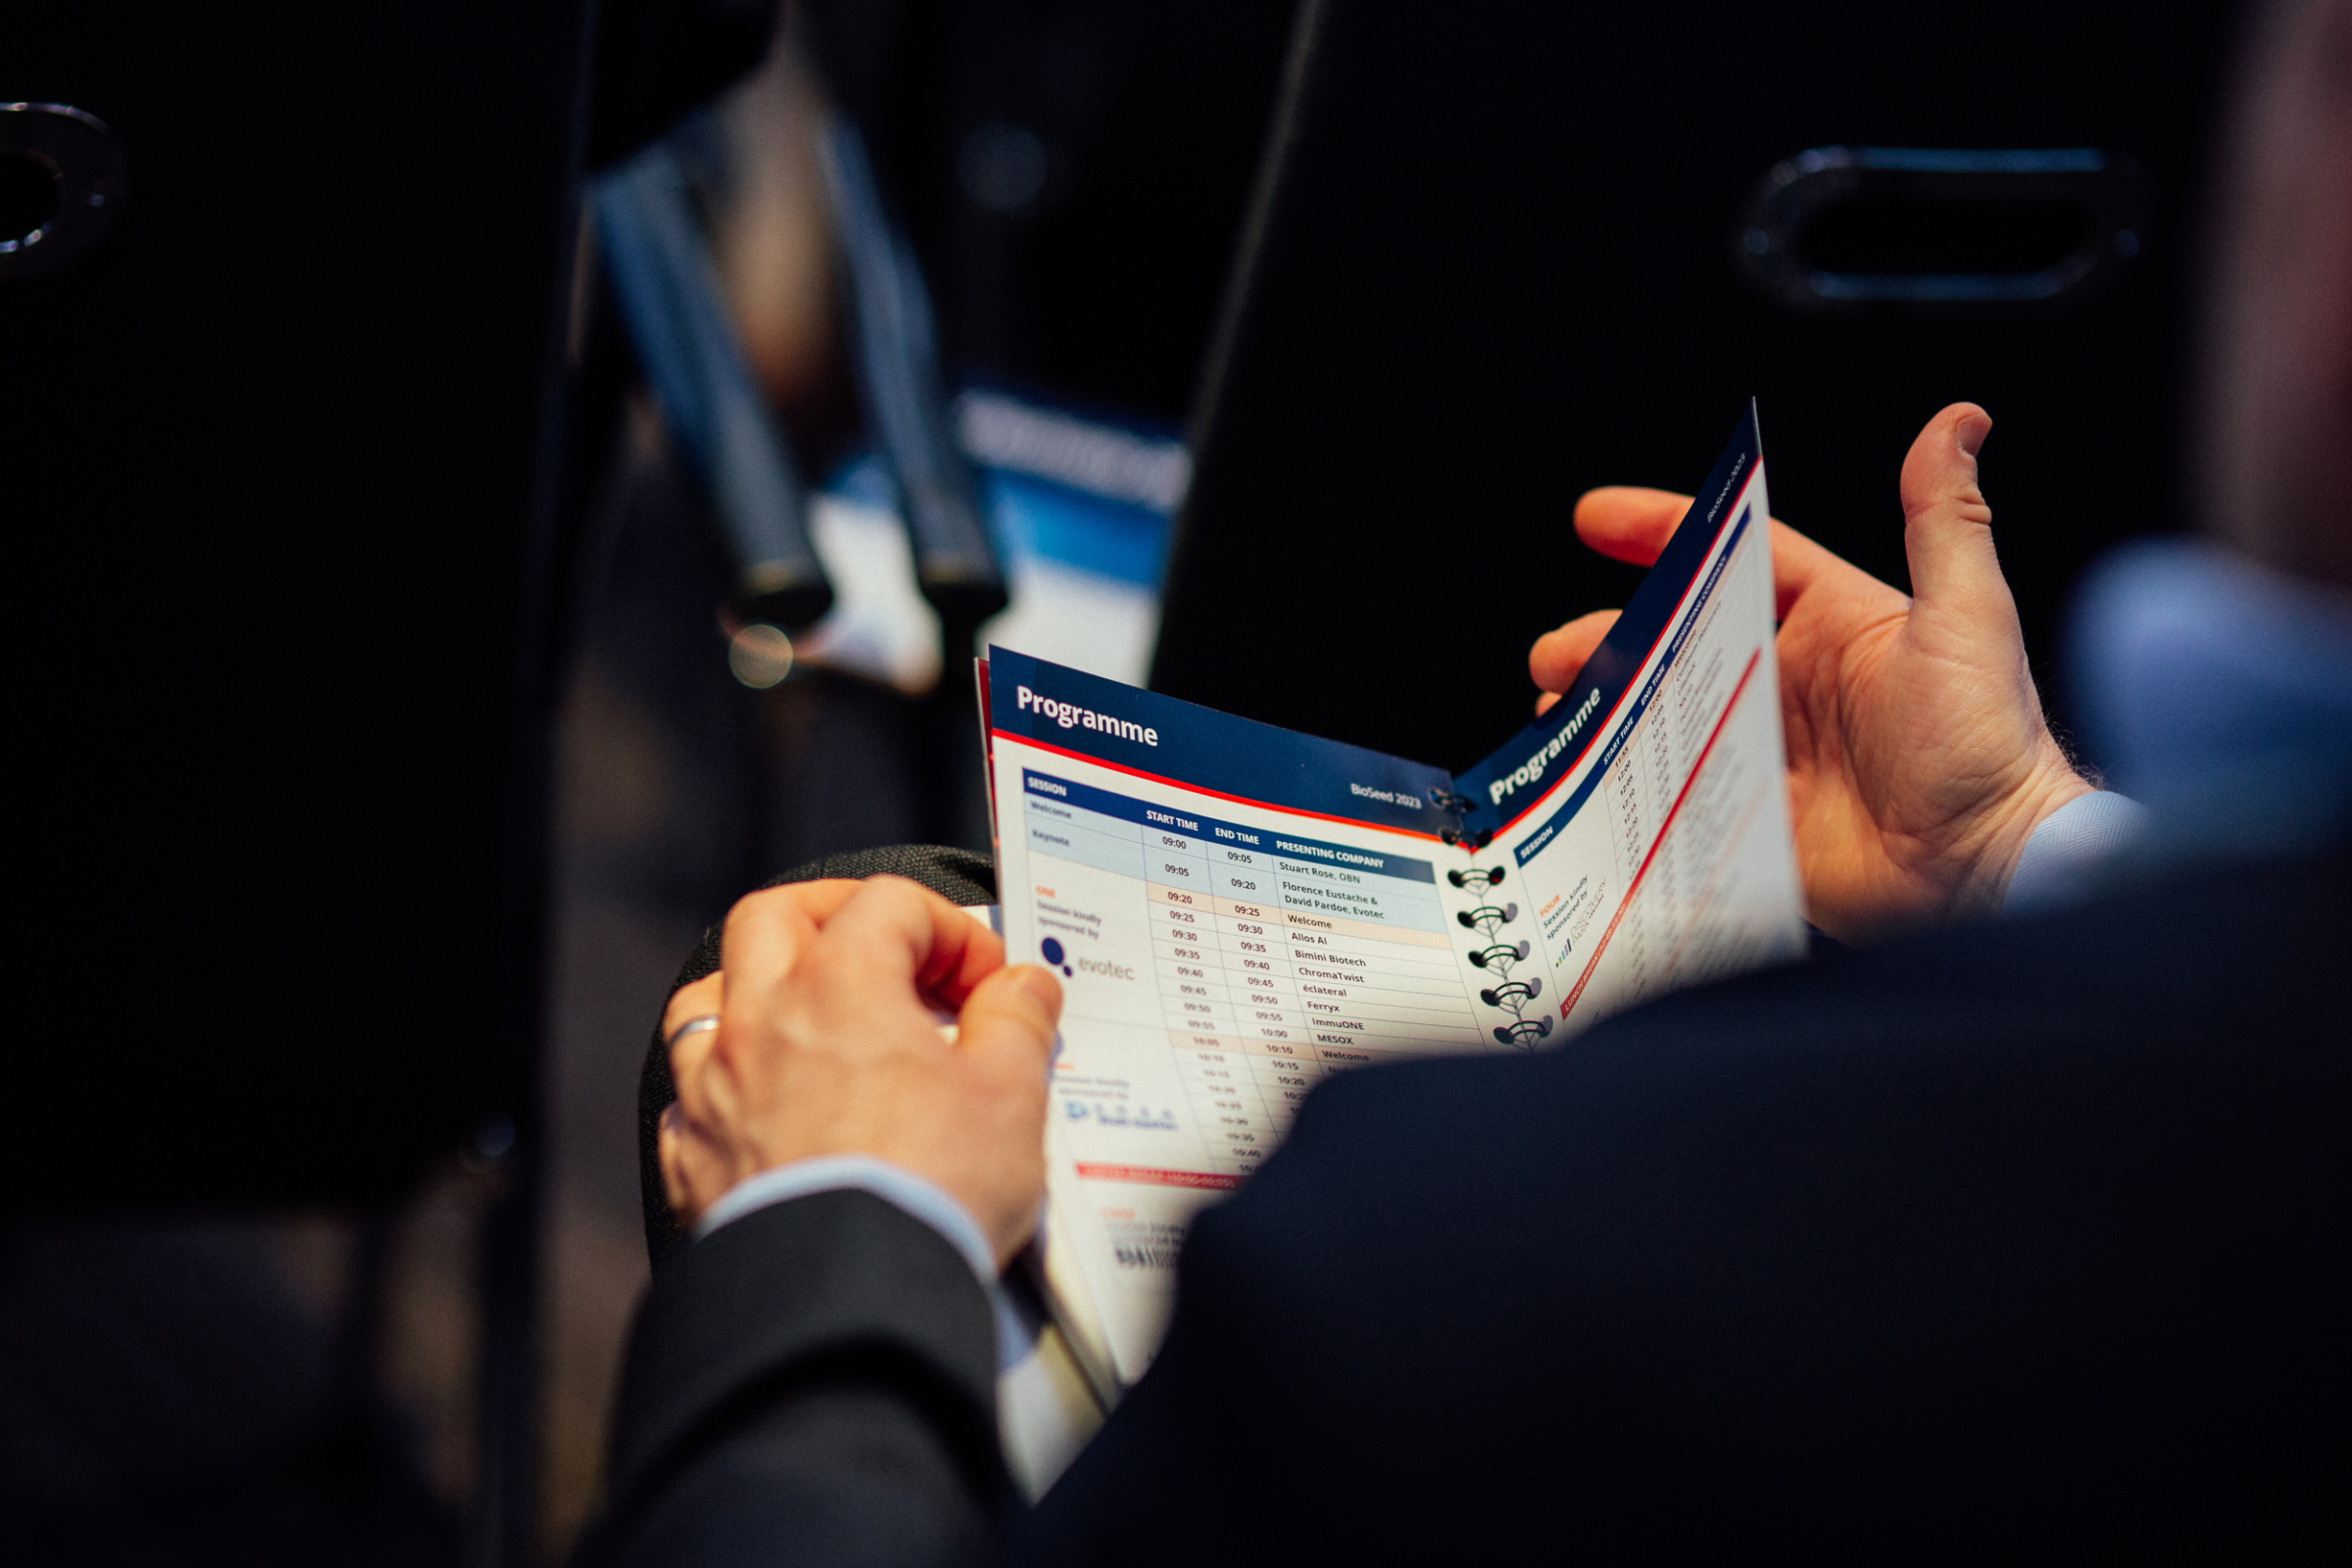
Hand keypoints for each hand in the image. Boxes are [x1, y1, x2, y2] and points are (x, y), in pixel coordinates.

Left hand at [657, 876, 1062, 1267]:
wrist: (850, 1296)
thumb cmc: (928, 1189)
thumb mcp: (1011, 1091)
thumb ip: (1017, 1020)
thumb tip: (1020, 987)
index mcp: (838, 984)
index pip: (889, 903)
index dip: (951, 931)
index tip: (988, 985)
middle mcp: (761, 1022)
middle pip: (771, 917)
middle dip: (832, 917)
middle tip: (888, 952)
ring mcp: (714, 1091)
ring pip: (708, 998)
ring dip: (759, 993)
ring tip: (814, 1022)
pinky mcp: (695, 1162)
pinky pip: (692, 1098)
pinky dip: (729, 1088)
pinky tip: (770, 1110)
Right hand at [1531, 404, 2091, 937]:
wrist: (1990, 869)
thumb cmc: (1991, 742)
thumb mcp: (1965, 616)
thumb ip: (1946, 519)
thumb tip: (1960, 421)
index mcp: (1834, 622)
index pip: (1737, 558)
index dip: (1664, 532)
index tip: (1595, 518)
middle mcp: (1793, 684)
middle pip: (1679, 644)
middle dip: (1607, 641)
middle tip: (1555, 654)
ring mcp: (1771, 753)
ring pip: (1667, 718)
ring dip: (1607, 711)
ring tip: (1557, 717)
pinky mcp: (1760, 819)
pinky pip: (1681, 798)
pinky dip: (1631, 789)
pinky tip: (1592, 785)